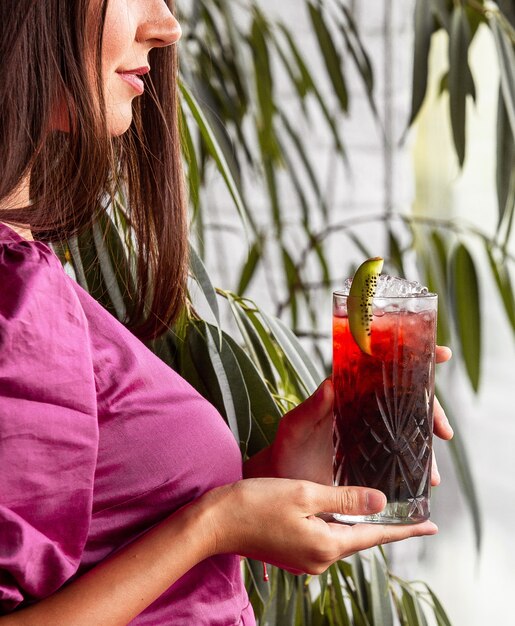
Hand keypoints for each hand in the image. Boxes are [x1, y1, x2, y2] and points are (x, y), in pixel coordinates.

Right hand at [204, 478, 437, 574]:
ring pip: (342, 536)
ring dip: (359, 522)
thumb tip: (382, 501)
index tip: (430, 525)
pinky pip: (325, 537)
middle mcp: (319, 559)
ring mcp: (304, 559)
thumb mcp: (305, 493)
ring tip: (378, 508)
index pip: (375, 536)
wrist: (215, 522)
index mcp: (326, 545)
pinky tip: (340, 511)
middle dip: (383, 524)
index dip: (404, 529)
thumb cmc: (257, 503)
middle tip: (409, 512)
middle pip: (360, 538)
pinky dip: (338, 523)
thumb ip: (346, 498)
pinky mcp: (292, 552)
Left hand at [251, 346, 453, 485]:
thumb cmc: (285, 450)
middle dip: (431, 412)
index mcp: (348, 395)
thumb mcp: (294, 428)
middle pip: (406, 402)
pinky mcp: (372, 461)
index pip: (383, 372)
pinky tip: (425, 483)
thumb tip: (329, 384)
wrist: (282, 482)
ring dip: (426, 448)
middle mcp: (362, 412)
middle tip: (443, 432)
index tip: (442, 354)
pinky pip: (400, 460)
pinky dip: (416, 468)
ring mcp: (370, 436)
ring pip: (408, 433)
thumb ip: (309, 408)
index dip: (414, 361)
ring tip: (433, 476)